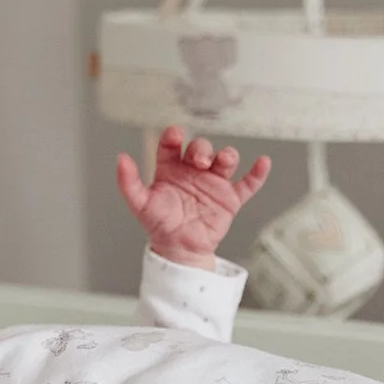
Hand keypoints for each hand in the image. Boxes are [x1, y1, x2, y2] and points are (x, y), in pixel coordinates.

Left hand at [115, 126, 270, 270]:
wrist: (179, 249)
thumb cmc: (159, 224)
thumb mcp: (140, 203)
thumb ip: (128, 182)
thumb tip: (120, 159)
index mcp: (171, 168)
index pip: (172, 145)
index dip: (174, 136)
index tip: (175, 135)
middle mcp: (193, 171)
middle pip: (201, 148)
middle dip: (201, 148)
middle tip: (198, 160)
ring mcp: (213, 183)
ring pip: (225, 160)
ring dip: (226, 155)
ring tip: (222, 160)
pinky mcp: (230, 199)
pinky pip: (248, 184)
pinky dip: (258, 174)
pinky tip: (263, 163)